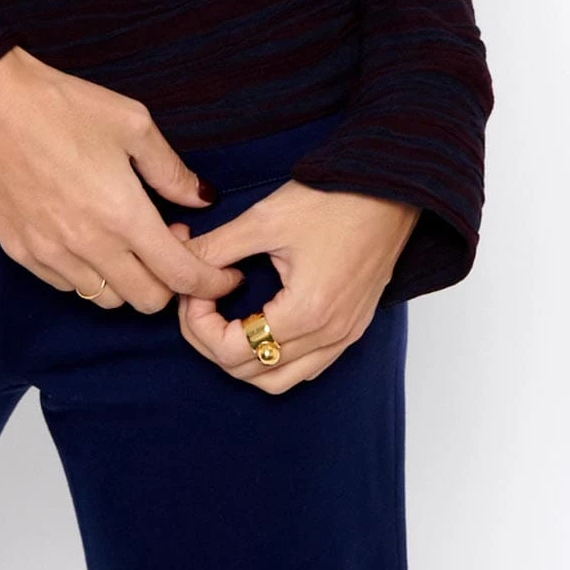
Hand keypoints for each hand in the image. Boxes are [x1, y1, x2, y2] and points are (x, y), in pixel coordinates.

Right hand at [0, 47, 245, 311]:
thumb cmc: (59, 105)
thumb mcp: (132, 123)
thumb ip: (171, 169)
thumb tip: (201, 197)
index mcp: (123, 215)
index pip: (181, 276)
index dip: (210, 282)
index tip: (222, 274)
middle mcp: (88, 246)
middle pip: (146, 300)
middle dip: (171, 282)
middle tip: (169, 243)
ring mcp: (49, 254)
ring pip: (106, 299)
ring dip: (128, 280)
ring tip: (126, 240)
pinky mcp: (19, 251)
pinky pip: (66, 285)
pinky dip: (88, 275)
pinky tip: (89, 239)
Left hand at [166, 180, 420, 391]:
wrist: (390, 189)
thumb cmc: (335, 199)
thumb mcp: (264, 218)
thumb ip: (217, 247)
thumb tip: (180, 259)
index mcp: (306, 313)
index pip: (232, 352)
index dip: (198, 324)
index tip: (192, 288)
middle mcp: (328, 336)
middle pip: (250, 373)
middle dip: (211, 341)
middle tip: (197, 300)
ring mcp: (344, 336)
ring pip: (279, 380)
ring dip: (242, 357)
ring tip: (222, 316)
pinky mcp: (352, 327)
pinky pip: (307, 367)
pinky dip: (275, 357)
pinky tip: (260, 322)